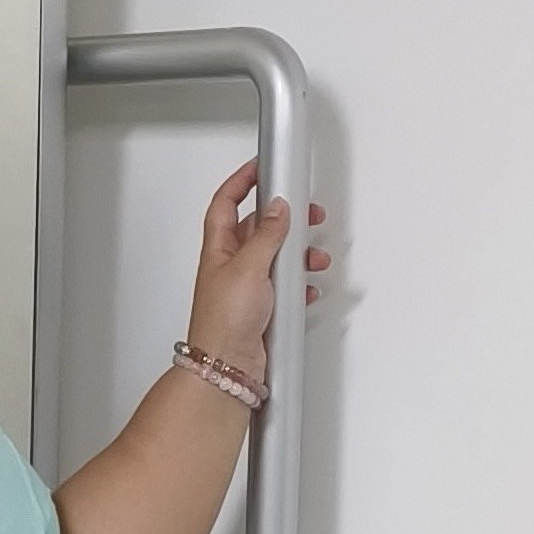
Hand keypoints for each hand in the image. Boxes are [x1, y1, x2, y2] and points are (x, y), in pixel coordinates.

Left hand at [184, 161, 330, 383]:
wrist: (227, 367)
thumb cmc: (224, 321)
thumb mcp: (248, 267)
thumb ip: (266, 236)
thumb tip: (278, 208)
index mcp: (219, 248)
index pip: (227, 202)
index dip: (242, 181)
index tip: (262, 166)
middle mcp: (231, 265)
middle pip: (258, 228)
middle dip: (284, 219)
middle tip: (307, 213)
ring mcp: (246, 287)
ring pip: (276, 258)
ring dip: (297, 255)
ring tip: (314, 257)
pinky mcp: (261, 308)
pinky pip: (284, 287)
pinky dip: (298, 285)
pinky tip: (306, 287)